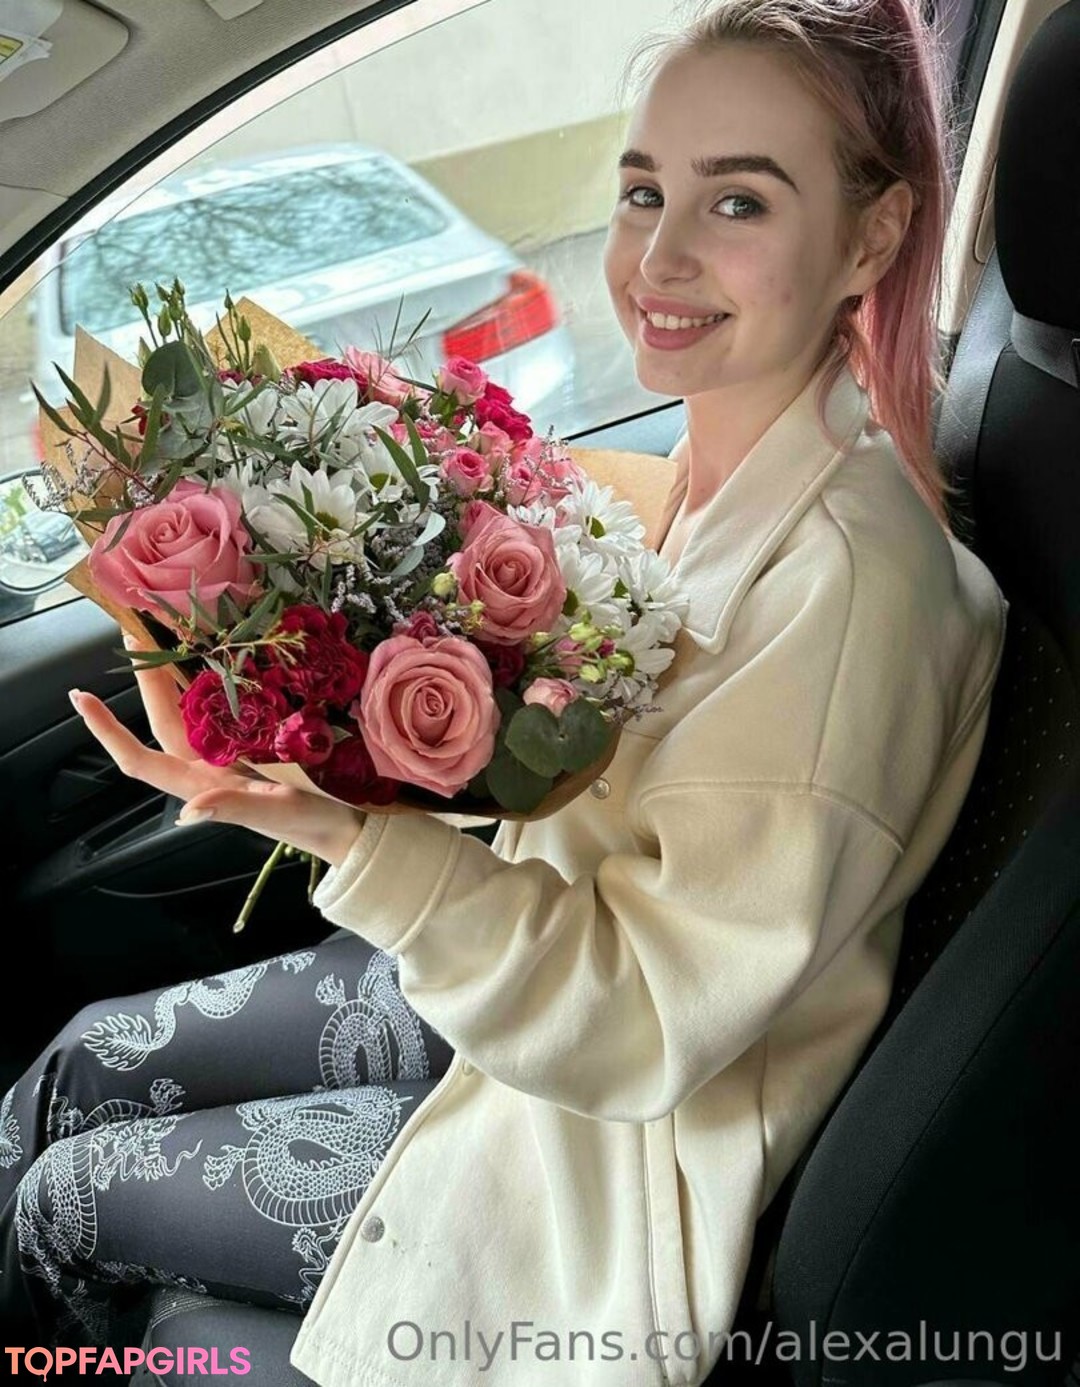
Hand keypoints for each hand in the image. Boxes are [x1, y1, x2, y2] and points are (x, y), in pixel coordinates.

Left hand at [68, 631, 366, 868]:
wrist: (350, 827)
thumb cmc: (316, 824)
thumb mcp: (279, 813)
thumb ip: (234, 808)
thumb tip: (188, 811)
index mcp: (205, 785)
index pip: (142, 759)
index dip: (108, 731)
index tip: (81, 696)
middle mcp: (208, 766)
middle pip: (162, 718)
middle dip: (144, 676)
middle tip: (135, 629)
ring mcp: (230, 753)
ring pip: (189, 709)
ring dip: (173, 673)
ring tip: (165, 631)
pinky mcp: (254, 743)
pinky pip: (222, 708)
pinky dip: (212, 679)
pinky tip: (216, 653)